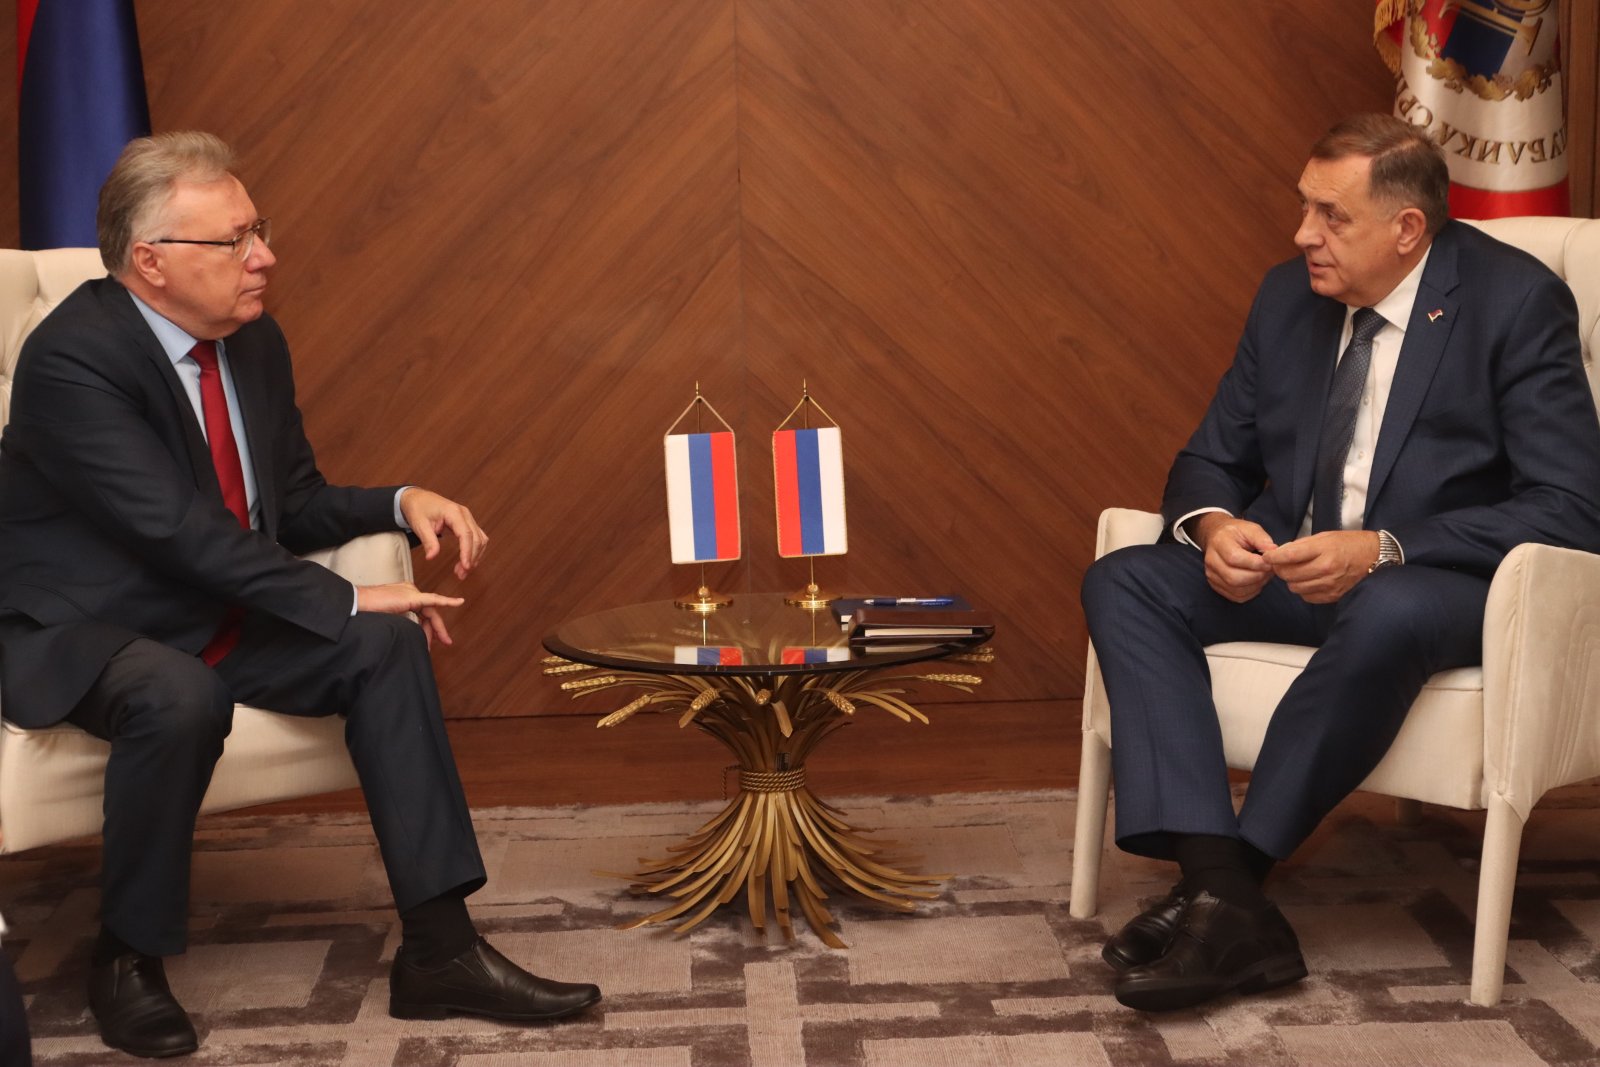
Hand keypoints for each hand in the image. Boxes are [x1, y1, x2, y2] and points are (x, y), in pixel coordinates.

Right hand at [357, 581, 463, 646]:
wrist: (355, 605)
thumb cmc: (365, 614)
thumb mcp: (387, 620)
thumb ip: (401, 624)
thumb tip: (411, 637)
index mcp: (403, 595)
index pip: (422, 612)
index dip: (428, 628)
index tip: (431, 642)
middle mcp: (409, 591)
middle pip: (429, 613)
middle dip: (436, 630)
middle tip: (445, 643)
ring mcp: (411, 592)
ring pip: (431, 612)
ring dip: (437, 628)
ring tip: (443, 641)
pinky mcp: (411, 596)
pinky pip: (433, 600)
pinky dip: (447, 601)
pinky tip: (459, 602)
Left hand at [400, 488, 487, 580]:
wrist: (417, 499)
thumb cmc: (418, 508)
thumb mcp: (420, 525)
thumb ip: (428, 541)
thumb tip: (432, 557)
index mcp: (454, 512)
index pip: (466, 534)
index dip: (468, 551)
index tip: (466, 566)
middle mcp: (464, 514)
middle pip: (476, 538)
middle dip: (471, 558)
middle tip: (461, 574)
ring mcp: (467, 518)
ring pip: (480, 539)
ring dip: (475, 556)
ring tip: (463, 572)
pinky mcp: (467, 523)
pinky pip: (477, 538)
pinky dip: (474, 551)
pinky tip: (467, 562)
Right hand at [1192, 513, 1277, 602]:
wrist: (1218, 537)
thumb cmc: (1236, 533)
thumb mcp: (1250, 528)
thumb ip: (1262, 539)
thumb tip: (1273, 552)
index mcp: (1219, 543)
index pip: (1235, 558)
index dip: (1255, 564)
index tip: (1269, 562)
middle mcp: (1211, 561)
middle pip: (1234, 578)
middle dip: (1257, 577)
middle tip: (1269, 570)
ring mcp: (1212, 575)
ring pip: (1236, 590)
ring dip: (1256, 586)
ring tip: (1264, 575)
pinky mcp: (1216, 585)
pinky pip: (1236, 597)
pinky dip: (1251, 592)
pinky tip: (1256, 581)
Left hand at [1261, 531, 1379, 603]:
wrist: (1374, 557)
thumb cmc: (1348, 543)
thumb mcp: (1324, 537)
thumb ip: (1301, 545)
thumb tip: (1279, 553)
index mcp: (1323, 550)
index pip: (1289, 556)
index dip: (1273, 557)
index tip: (1266, 557)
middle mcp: (1325, 568)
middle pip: (1288, 574)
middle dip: (1280, 569)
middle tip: (1282, 564)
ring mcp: (1329, 584)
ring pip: (1295, 587)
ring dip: (1292, 580)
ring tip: (1299, 572)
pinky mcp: (1333, 596)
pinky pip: (1307, 597)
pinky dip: (1304, 590)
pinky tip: (1310, 581)